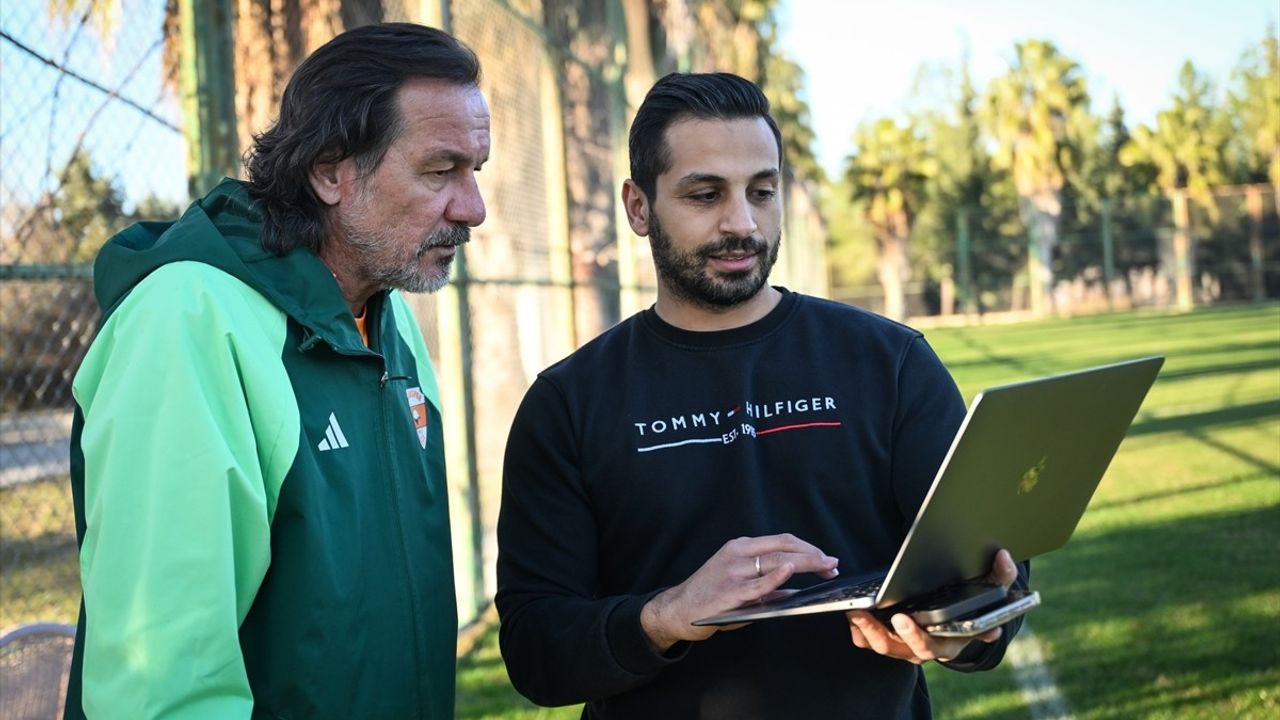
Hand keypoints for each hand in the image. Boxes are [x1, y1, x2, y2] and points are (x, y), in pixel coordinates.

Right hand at [641, 534, 838, 651]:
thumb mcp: (738, 580)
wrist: (680, 609)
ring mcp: (735, 572)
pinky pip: (759, 583)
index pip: (782, 540)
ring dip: (807, 564)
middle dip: (813, 555)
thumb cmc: (711, 596)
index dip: (808, 547)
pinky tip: (791, 572)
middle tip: (832, 564)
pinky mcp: (732, 592)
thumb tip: (796, 590)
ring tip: (825, 569)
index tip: (826, 558)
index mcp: (741, 547)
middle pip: (784, 547)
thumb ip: (766, 583)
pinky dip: (777, 576)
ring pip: (777, 561)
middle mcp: (738, 554)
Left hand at [846, 548, 1018, 663]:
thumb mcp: (993, 586)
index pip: (933, 644)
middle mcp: (928, 647)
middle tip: (871, 614)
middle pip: (903, 649)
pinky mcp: (890, 638)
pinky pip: (869, 641)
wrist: (962, 611)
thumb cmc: (976, 599)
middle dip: (884, 634)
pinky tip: (852, 613)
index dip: (916, 636)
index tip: (902, 619)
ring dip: (866, 631)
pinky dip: (859, 631)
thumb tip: (1004, 556)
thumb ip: (1002, 573)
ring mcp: (907, 645)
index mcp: (952, 639)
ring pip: (882, 646)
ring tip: (854, 611)